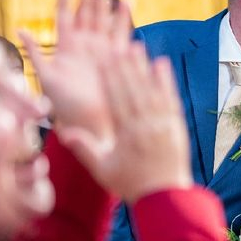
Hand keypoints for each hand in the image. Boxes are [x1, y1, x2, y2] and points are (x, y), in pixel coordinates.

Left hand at [21, 0, 130, 153]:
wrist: (91, 125)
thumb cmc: (66, 107)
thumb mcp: (46, 78)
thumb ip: (35, 53)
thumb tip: (19, 30)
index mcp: (65, 47)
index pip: (65, 14)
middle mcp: (83, 45)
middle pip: (86, 10)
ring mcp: (101, 50)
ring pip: (103, 17)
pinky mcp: (116, 58)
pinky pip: (120, 33)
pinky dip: (124, 17)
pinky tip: (127, 0)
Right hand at [63, 41, 192, 200]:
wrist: (166, 198)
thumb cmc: (132, 184)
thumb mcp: (103, 170)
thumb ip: (85, 149)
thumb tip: (63, 132)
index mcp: (127, 136)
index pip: (116, 101)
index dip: (109, 78)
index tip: (103, 59)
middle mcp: (146, 127)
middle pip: (133, 90)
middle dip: (125, 66)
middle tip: (116, 43)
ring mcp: (163, 125)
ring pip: (152, 91)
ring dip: (143, 67)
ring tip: (136, 45)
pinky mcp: (177, 126)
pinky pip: (170, 99)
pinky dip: (165, 81)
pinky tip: (161, 63)